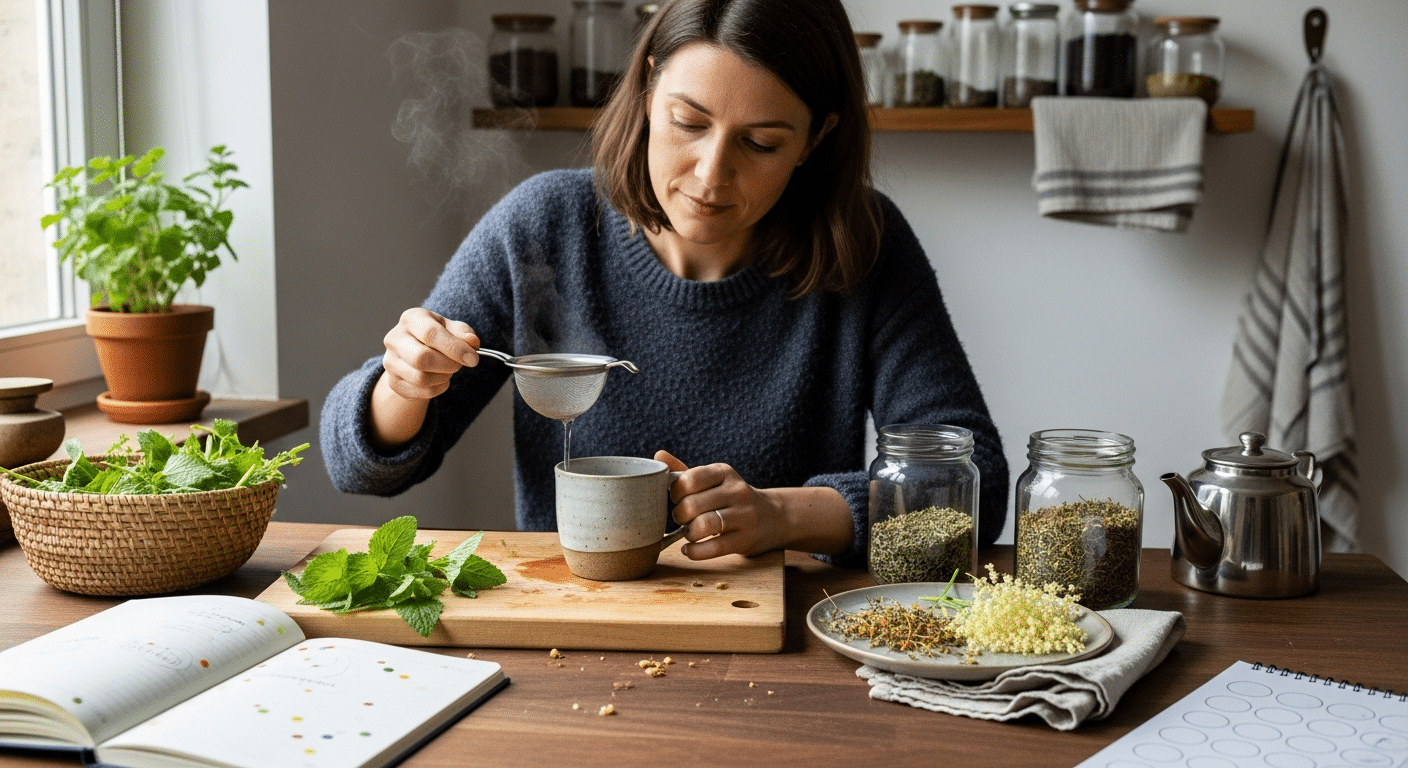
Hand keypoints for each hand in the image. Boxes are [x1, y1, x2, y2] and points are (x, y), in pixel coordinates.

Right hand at [369, 308, 481, 450]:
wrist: (416, 353)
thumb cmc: (438, 337)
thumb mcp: (452, 329)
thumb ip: (464, 334)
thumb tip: (471, 343)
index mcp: (411, 319)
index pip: (430, 334)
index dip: (454, 348)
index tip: (473, 359)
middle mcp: (395, 339)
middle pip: (421, 359)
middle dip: (449, 365)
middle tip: (461, 364)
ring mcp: (390, 362)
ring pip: (421, 379)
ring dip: (444, 377)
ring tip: (449, 369)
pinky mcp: (393, 382)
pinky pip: (421, 392)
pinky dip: (438, 388)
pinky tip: (440, 378)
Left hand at [655, 450, 784, 559]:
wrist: (773, 517)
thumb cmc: (731, 499)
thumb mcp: (713, 481)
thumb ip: (686, 472)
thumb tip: (658, 456)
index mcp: (724, 472)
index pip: (691, 478)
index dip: (676, 492)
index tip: (676, 499)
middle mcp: (736, 491)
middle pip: (693, 504)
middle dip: (679, 515)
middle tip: (681, 519)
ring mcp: (744, 515)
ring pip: (704, 525)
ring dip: (688, 533)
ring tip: (688, 533)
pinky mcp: (746, 539)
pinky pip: (714, 548)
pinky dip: (695, 552)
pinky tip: (690, 549)